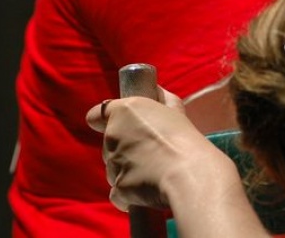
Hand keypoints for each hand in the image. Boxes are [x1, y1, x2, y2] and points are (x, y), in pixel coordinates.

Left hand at [86, 88, 233, 212]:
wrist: (188, 173)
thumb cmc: (184, 139)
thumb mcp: (175, 110)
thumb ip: (161, 99)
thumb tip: (157, 91)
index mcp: (124, 112)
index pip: (96, 115)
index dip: (104, 121)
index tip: (120, 127)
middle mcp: (113, 135)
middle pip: (109, 145)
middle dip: (125, 149)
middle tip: (151, 151)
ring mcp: (113, 163)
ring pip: (114, 169)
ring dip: (128, 171)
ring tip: (155, 171)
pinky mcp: (118, 188)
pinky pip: (118, 193)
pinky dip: (129, 194)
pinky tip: (148, 189)